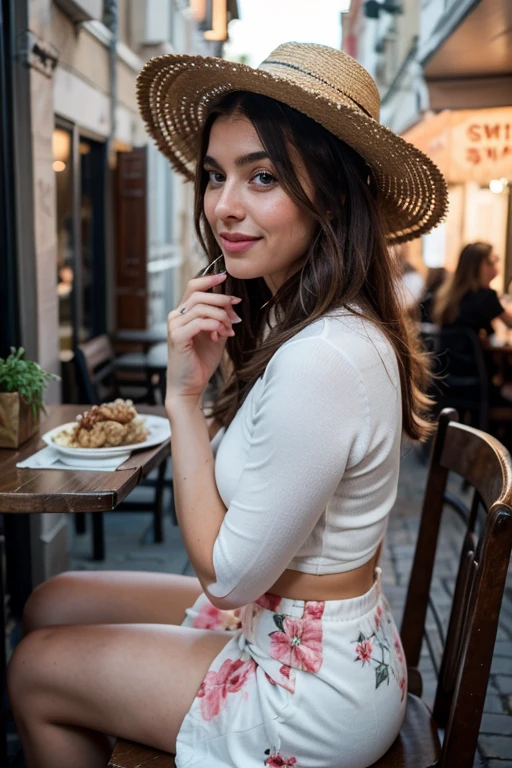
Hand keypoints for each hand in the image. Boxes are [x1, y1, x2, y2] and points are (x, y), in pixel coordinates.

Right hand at [165, 272, 241, 410]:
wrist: (190, 386)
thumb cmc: (201, 362)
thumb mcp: (216, 335)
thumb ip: (220, 318)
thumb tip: (232, 302)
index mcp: (183, 313)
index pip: (194, 286)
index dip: (210, 279)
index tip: (226, 277)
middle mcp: (176, 317)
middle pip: (200, 294)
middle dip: (222, 300)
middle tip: (236, 311)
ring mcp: (174, 326)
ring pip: (202, 307)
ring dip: (221, 316)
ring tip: (229, 330)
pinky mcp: (177, 337)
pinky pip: (200, 322)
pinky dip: (215, 326)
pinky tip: (221, 336)